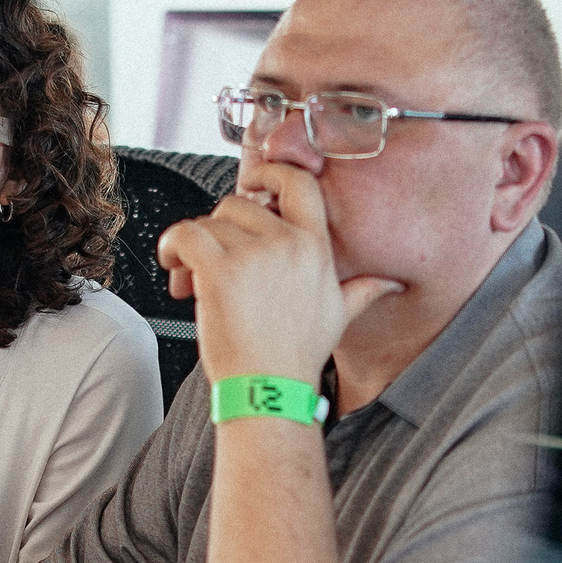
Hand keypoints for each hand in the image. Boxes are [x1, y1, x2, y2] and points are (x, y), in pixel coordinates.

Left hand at [156, 159, 402, 383]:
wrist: (268, 389)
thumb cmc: (295, 356)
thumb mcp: (338, 317)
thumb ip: (362, 290)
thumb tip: (389, 283)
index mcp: (315, 248)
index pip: (299, 185)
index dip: (272, 173)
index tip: (253, 182)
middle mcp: (287, 245)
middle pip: (239, 204)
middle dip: (220, 230)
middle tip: (213, 263)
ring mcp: (253, 256)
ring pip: (209, 222)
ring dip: (193, 247)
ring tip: (192, 280)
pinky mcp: (220, 271)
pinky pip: (185, 235)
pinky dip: (172, 246)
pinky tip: (174, 267)